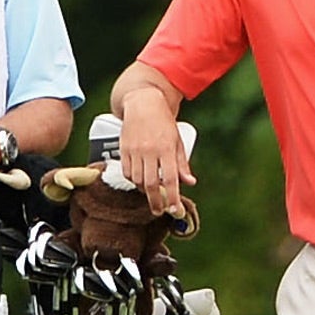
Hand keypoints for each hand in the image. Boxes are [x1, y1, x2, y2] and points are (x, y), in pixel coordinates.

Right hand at [118, 90, 194, 217]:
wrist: (143, 103)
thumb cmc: (163, 123)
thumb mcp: (177, 142)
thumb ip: (182, 164)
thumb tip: (190, 182)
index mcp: (166, 148)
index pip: (171, 179)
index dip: (172, 197)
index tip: (174, 210)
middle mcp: (149, 150)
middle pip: (152, 184)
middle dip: (156, 202)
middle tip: (160, 211)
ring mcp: (134, 150)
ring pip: (138, 180)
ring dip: (145, 191)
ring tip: (152, 193)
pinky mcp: (123, 149)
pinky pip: (127, 172)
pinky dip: (134, 180)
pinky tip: (140, 180)